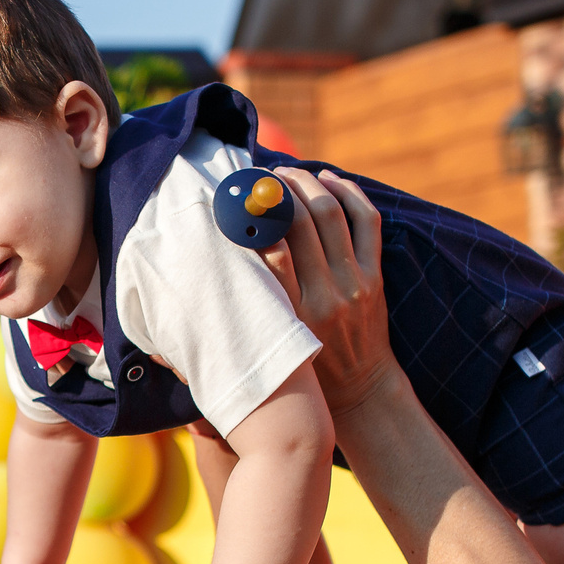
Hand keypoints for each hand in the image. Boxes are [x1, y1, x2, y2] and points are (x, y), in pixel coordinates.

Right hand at [261, 168, 396, 413]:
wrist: (360, 391)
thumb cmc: (302, 372)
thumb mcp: (267, 347)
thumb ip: (244, 315)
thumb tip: (189, 300)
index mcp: (293, 314)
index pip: (272, 251)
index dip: (256, 217)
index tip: (239, 199)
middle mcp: (325, 295)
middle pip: (302, 222)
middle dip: (281, 190)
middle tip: (263, 176)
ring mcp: (354, 283)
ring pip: (332, 214)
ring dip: (310, 184)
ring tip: (290, 172)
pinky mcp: (374, 276)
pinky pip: (366, 221)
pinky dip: (349, 193)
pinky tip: (329, 180)